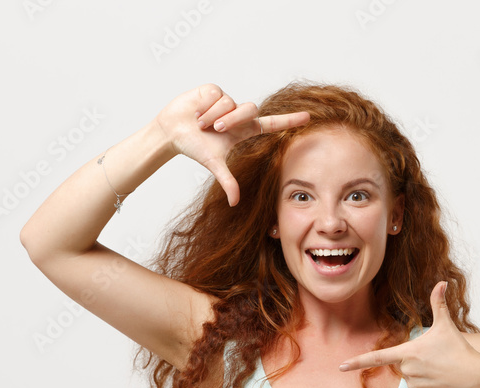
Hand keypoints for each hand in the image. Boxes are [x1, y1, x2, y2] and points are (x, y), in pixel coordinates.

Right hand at [155, 83, 310, 206]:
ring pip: (231, 103)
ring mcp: (227, 101)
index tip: (308, 117)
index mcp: (243, 131)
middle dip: (232, 120)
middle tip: (216, 130)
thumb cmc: (194, 147)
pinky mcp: (214, 90)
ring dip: (214, 116)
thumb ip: (227, 181)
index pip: (272, 124)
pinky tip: (197, 112)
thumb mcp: (213, 164)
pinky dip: (206, 108)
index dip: (289, 121)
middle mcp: (238, 114)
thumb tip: (235, 204)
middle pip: (250, 110)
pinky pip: (217, 96)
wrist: (171, 131)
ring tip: (201, 123)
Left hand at [338, 282, 479, 387]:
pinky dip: (429, 387)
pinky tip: (442, 382)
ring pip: (411, 379)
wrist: (475, 377)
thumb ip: (439, 304)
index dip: (357, 362)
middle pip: (403, 365)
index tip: (341, 366)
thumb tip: (441, 282)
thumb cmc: (459, 349)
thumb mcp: (446, 325)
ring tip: (441, 370)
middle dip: (415, 361)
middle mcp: (407, 370)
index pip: (377, 357)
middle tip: (435, 358)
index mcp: (408, 352)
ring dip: (422, 375)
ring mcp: (414, 386)